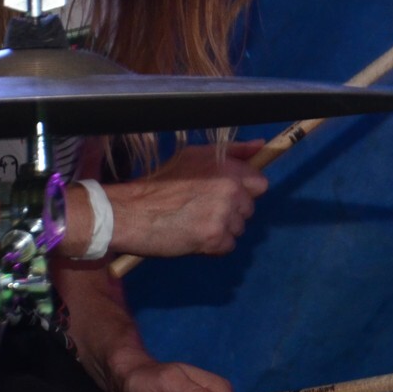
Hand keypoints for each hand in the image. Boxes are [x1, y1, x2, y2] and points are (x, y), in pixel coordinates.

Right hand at [104, 140, 267, 257]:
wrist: (132, 213)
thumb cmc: (159, 184)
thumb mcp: (193, 157)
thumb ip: (232, 151)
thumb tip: (261, 145)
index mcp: (226, 167)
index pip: (260, 184)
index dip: (243, 191)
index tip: (224, 195)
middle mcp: (229, 188)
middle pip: (249, 209)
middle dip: (231, 212)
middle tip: (202, 210)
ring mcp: (223, 214)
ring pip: (239, 228)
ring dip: (222, 230)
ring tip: (195, 223)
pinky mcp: (215, 238)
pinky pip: (228, 246)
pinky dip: (213, 246)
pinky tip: (193, 236)